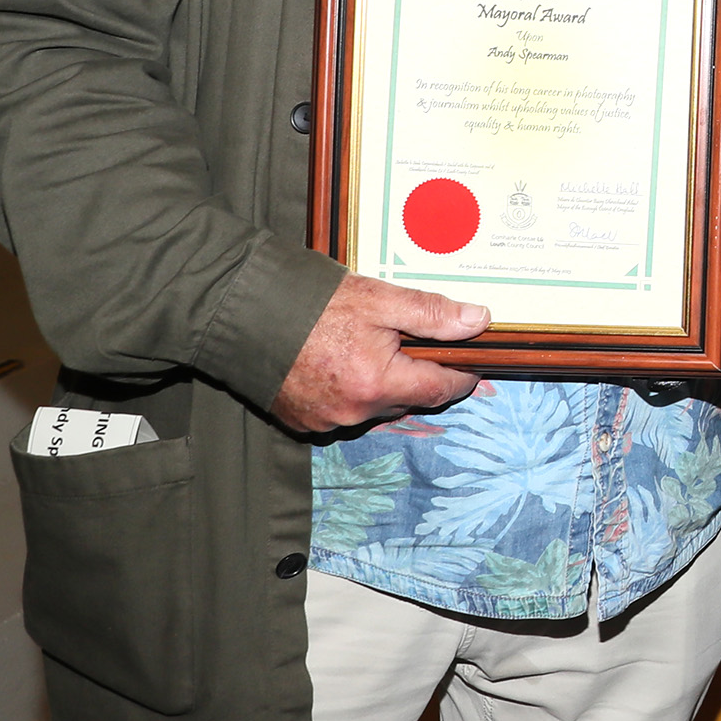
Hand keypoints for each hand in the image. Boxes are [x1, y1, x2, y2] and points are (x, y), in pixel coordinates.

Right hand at [271, 273, 488, 433]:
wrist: (241, 313)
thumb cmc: (309, 304)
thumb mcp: (379, 299)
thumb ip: (432, 314)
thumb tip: (479, 321)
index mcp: (379, 384)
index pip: (441, 389)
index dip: (461, 374)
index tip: (471, 361)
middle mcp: (354, 411)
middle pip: (408, 399)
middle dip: (417, 374)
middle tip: (414, 343)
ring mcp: (326, 420)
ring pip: (376, 406)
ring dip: (382, 384)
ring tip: (371, 349)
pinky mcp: (302, 421)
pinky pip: (343, 410)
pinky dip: (350, 391)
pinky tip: (340, 363)